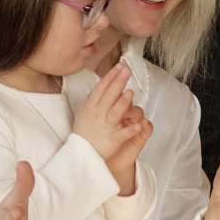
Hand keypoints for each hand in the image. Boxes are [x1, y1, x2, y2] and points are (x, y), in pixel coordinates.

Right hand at [73, 64, 149, 190]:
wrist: (80, 152)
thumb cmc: (84, 131)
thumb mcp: (85, 110)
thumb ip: (95, 97)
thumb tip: (105, 83)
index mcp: (91, 106)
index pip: (102, 87)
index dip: (111, 76)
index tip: (120, 66)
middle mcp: (98, 114)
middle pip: (109, 95)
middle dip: (118, 82)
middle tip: (127, 70)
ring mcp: (106, 126)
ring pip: (115, 113)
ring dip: (122, 103)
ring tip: (130, 93)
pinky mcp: (113, 139)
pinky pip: (123, 134)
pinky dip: (131, 129)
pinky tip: (139, 124)